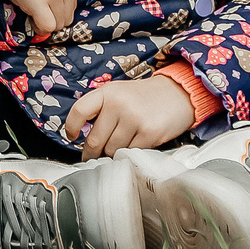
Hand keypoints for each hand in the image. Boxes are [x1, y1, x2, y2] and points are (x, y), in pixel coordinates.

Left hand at [63, 74, 197, 158]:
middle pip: (95, 140)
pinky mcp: (149, 132)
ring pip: (112, 150)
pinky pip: (130, 153)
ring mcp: (134, 118)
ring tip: (120, 148)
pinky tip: (134, 147)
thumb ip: (101, 111)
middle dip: (92, 153)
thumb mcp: (119, 93)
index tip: (72, 137)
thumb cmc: (145, 98)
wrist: (178, 94)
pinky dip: (129, 155)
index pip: (79, 111)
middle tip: (94, 156)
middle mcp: (119, 103)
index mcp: (107, 92)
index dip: (71, 127)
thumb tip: (84, 140)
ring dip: (113, 155)